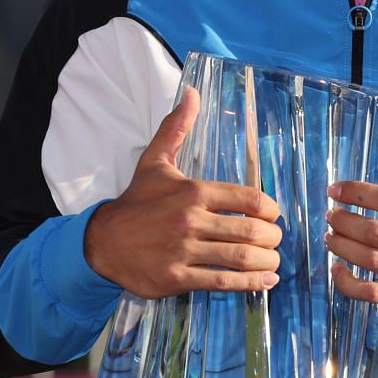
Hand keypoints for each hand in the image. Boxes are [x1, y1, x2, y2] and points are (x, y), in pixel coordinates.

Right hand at [83, 87, 282, 297]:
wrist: (101, 242)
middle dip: (273, 238)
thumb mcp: (155, 162)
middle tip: (275, 241)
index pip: (249, 199)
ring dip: (266, 262)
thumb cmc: (136, 202)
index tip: (273, 215)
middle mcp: (190, 220)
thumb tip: (191, 93)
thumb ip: (176, 128)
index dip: (271, 209)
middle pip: (250, 231)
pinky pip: (221, 282)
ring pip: (239, 258)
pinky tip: (264, 282)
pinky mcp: (176, 278)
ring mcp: (183, 251)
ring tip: (274, 263)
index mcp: (193, 192)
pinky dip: (249, 284)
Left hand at [325, 113, 377, 316]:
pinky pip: (371, 294)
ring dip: (342, 247)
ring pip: (370, 261)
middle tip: (330, 213)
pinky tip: (336, 269)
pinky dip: (348, 284)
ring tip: (329, 235)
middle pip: (375, 233)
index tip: (336, 189)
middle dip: (345, 221)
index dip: (358, 193)